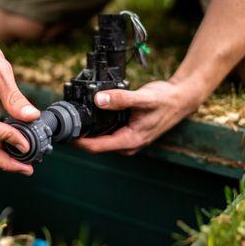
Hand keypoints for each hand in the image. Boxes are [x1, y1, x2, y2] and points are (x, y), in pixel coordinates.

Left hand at [75, 80, 201, 154]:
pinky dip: (97, 125)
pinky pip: (107, 132)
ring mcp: (128, 139)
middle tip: (63, 122)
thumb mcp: (143, 98)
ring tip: (73, 116)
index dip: (77, 141)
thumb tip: (99, 100)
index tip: (63, 133)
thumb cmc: (165, 100)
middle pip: (95, 145)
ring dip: (87, 130)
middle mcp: (128, 144)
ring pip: (100, 139)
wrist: (181, 99)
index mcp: (130, 140)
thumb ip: (121, 100)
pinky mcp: (127, 132)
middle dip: (79, 135)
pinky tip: (90, 114)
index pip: (96, 147)